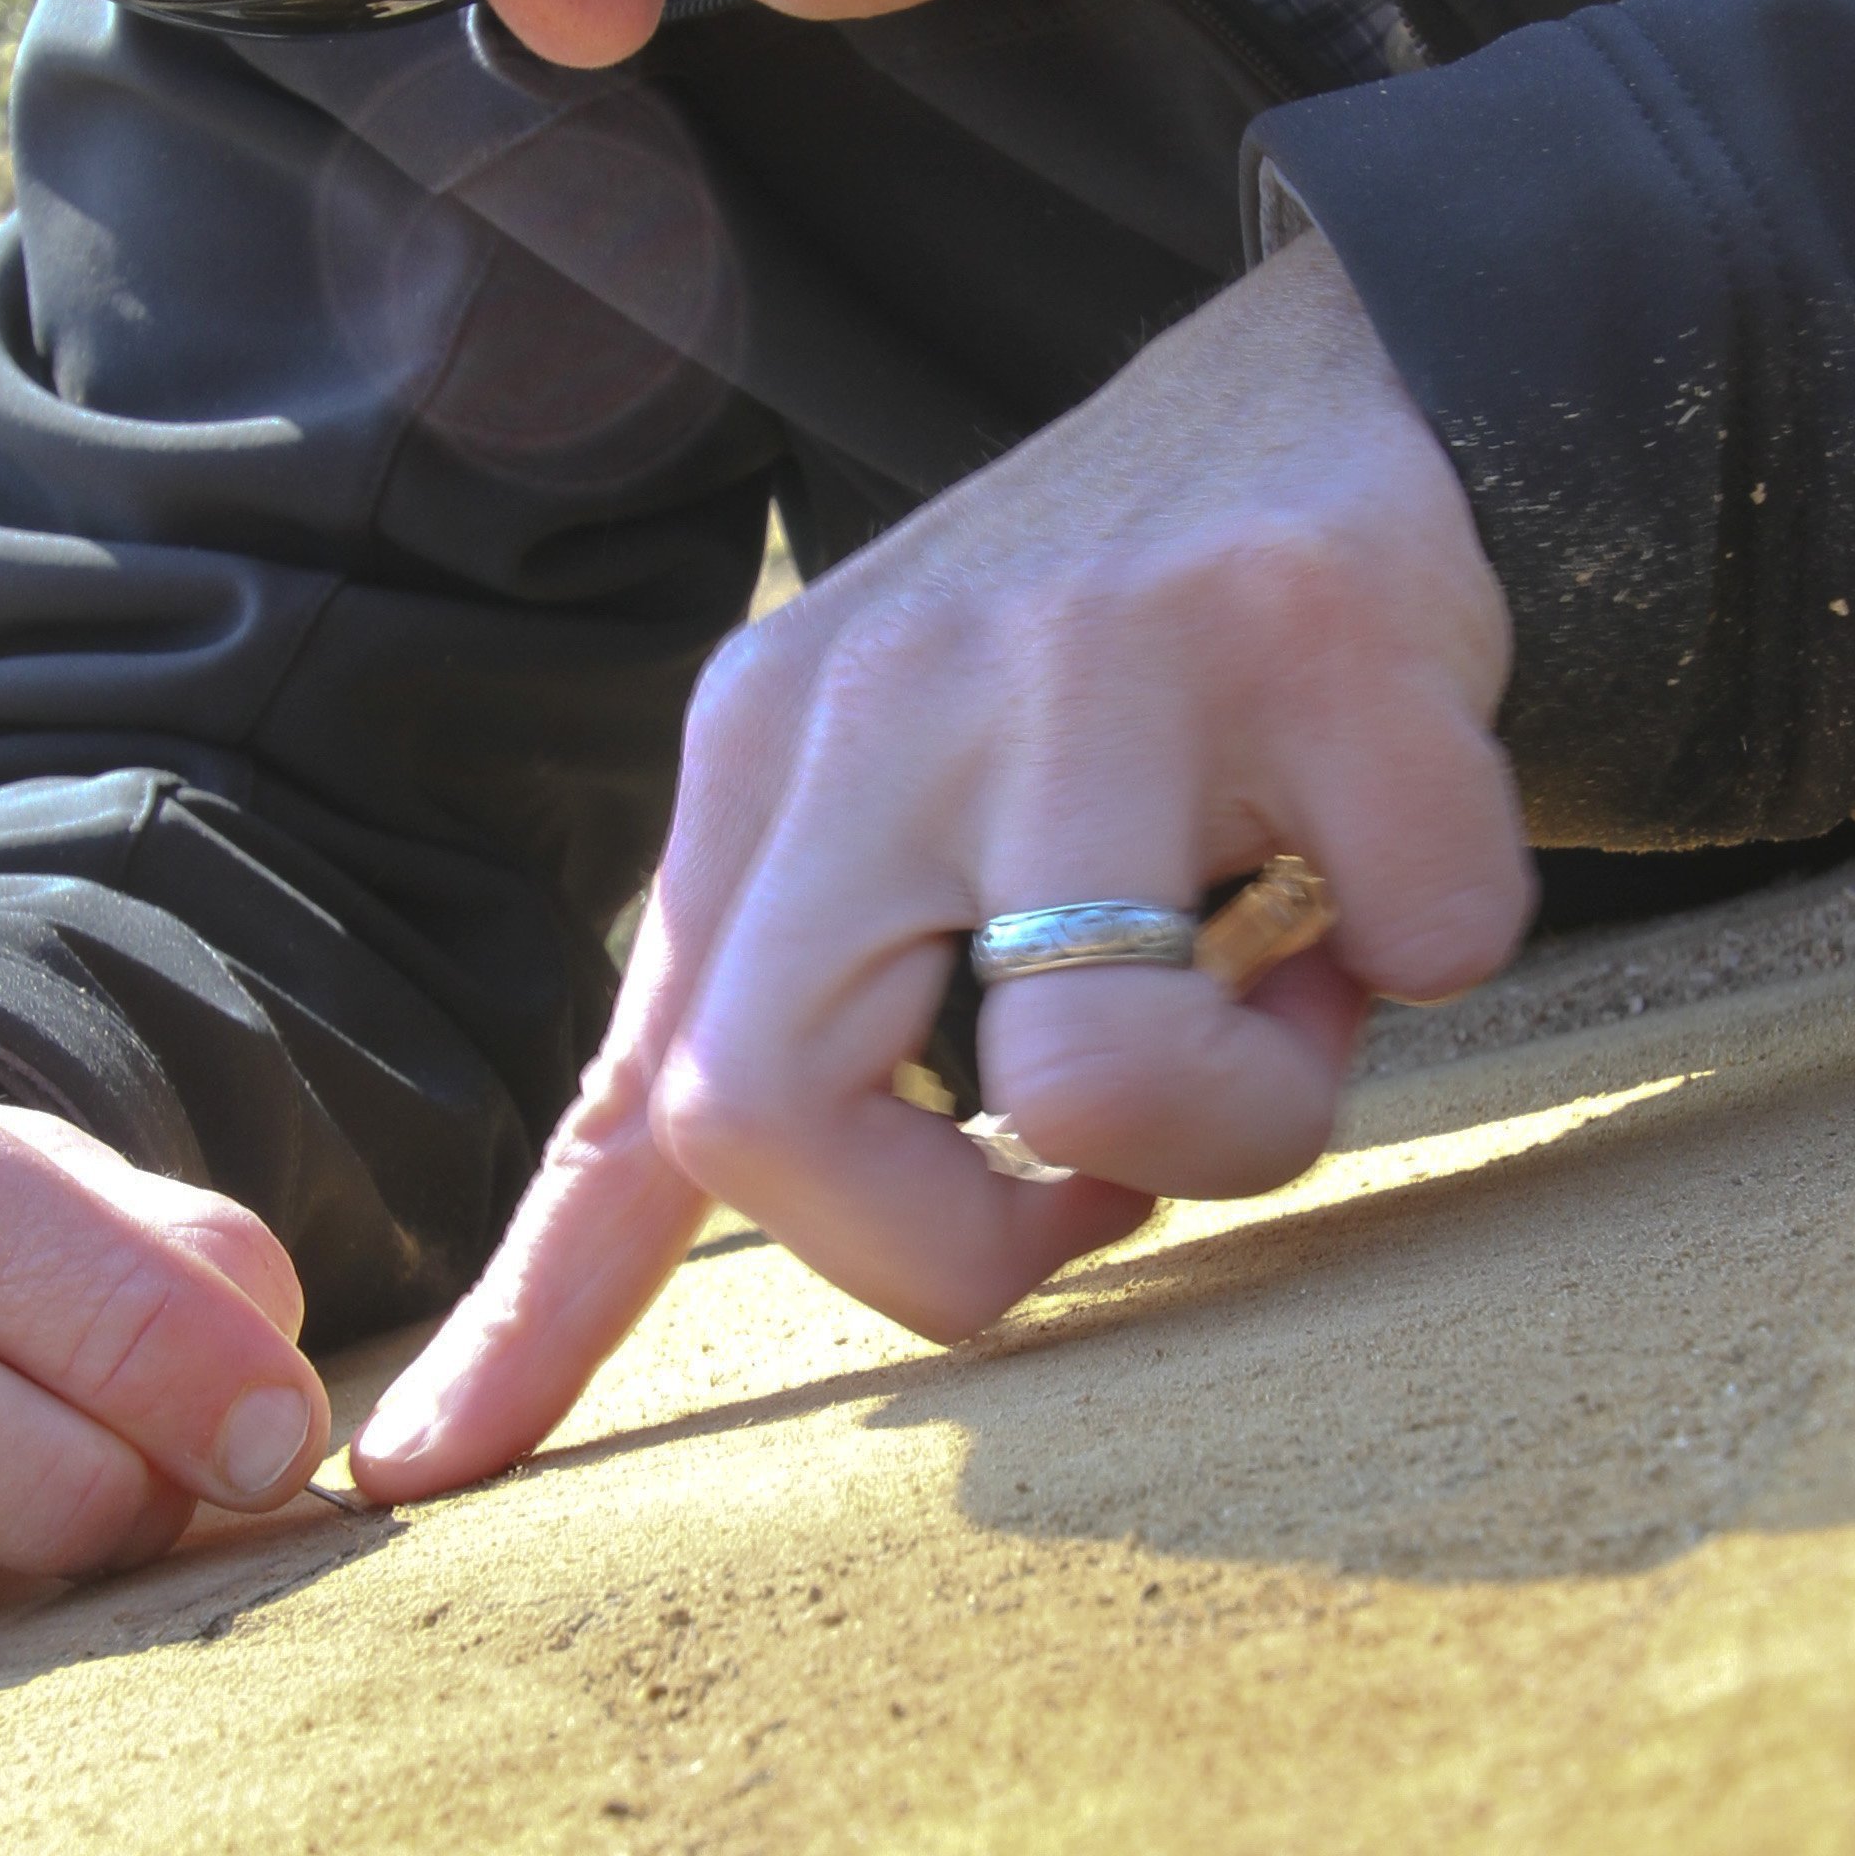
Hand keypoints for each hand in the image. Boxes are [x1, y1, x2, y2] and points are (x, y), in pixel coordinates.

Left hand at [353, 233, 1530, 1500]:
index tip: (420, 1478)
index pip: (632, 1084)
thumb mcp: (901, 812)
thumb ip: (811, 1032)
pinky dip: (1434, 942)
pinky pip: (1416, 944)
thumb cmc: (1113, 661)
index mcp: (766, 768)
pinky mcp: (1306, 629)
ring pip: (1096, 1086)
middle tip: (1103, 1180)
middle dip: (969, 1250)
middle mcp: (881, 708)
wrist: (1333, 377)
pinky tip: (1396, 832)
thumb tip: (742, 1304)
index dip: (534, 1312)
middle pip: (770, 1116)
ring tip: (1288, 992)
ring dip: (1251, 1114)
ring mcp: (1088, 658)